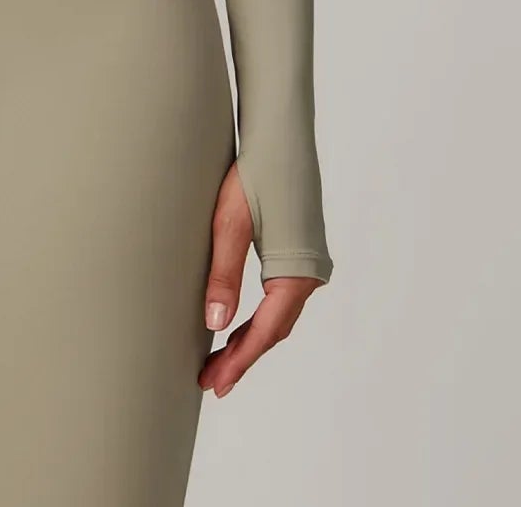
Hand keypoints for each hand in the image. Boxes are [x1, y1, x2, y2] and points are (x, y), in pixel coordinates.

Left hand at [198, 162, 320, 398]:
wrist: (279, 137)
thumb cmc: (254, 176)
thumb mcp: (230, 225)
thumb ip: (223, 275)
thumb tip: (215, 324)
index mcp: (295, 273)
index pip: (265, 332)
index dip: (239, 360)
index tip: (214, 383)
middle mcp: (308, 275)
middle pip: (274, 330)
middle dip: (242, 357)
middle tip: (212, 382)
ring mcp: (306, 263)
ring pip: (277, 316)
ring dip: (250, 339)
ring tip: (219, 361)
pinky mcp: (297, 251)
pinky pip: (278, 298)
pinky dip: (258, 318)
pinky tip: (237, 324)